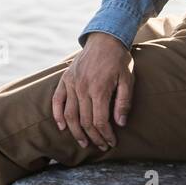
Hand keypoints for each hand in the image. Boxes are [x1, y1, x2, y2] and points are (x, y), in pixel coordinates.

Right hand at [52, 33, 132, 149]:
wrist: (105, 39)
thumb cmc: (119, 60)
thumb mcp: (128, 79)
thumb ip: (124, 102)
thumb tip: (120, 123)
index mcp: (99, 89)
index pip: (99, 121)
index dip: (105, 135)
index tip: (111, 142)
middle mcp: (83, 87)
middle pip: (85, 121)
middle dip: (94, 137)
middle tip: (101, 145)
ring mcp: (72, 83)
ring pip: (69, 115)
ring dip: (76, 132)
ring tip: (83, 142)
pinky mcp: (65, 79)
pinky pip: (57, 100)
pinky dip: (57, 115)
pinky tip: (62, 127)